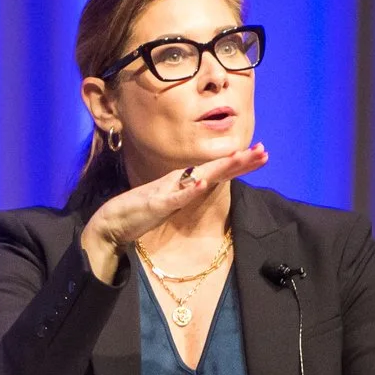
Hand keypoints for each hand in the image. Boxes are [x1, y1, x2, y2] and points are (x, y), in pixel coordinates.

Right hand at [79, 145, 267, 281]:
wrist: (110, 222)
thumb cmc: (139, 213)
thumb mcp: (170, 203)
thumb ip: (186, 194)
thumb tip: (204, 185)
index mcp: (183, 182)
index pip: (217, 170)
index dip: (239, 163)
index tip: (261, 155)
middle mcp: (178, 181)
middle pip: (214, 169)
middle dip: (239, 160)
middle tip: (264, 151)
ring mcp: (167, 191)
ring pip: (199, 177)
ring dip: (220, 167)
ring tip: (242, 157)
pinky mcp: (155, 204)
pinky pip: (175, 197)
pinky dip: (189, 190)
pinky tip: (202, 184)